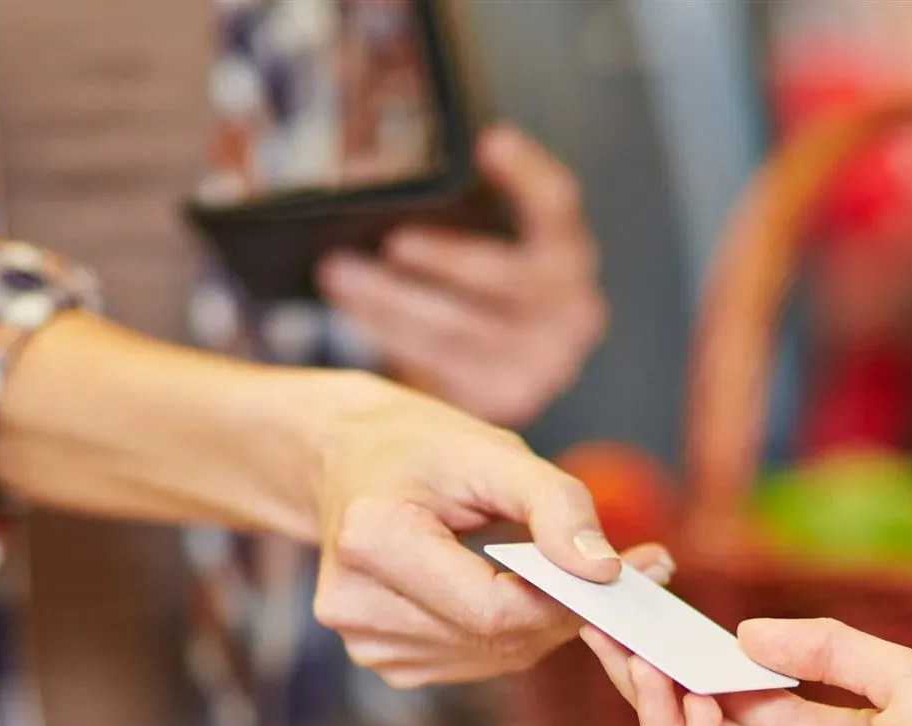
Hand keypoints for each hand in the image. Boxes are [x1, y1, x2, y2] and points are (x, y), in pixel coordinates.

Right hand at [312, 374, 669, 688]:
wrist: (348, 462)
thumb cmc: (423, 450)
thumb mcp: (493, 453)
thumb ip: (555, 506)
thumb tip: (605, 571)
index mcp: (372, 541)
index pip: (492, 609)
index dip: (565, 600)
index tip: (623, 571)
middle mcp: (357, 604)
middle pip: (497, 638)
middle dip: (566, 609)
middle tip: (624, 569)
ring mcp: (366, 641)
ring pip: (495, 657)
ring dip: (543, 622)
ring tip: (565, 572)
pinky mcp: (385, 659)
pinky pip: (478, 660)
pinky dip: (513, 632)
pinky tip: (515, 591)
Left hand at [318, 125, 606, 428]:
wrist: (505, 371)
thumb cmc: (486, 291)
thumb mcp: (491, 242)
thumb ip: (466, 209)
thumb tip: (398, 167)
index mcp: (571, 255)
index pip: (560, 205)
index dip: (529, 174)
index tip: (491, 141)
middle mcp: (573, 312)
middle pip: (507, 278)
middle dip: (446, 258)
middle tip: (393, 241)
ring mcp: (544, 363)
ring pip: (460, 328)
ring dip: (391, 301)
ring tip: (337, 274)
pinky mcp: (506, 399)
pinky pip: (439, 366)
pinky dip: (392, 337)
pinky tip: (357, 313)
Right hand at [583, 617, 911, 725]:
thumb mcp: (903, 676)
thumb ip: (825, 650)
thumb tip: (741, 637)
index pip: (734, 699)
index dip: (689, 664)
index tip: (648, 624)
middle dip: (653, 688)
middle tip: (610, 639)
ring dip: (664, 723)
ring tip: (647, 671)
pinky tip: (696, 708)